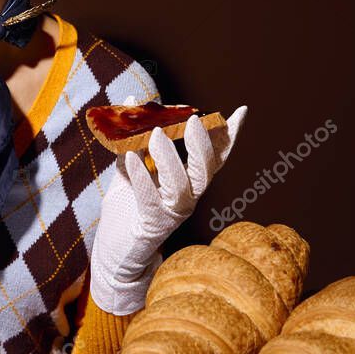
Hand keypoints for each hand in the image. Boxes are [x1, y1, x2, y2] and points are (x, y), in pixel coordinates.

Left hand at [89, 97, 247, 313]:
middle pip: (205, 171)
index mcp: (187, 181)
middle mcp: (187, 197)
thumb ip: (132, 139)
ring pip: (182, 187)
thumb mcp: (129, 167)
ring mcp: (171, 214)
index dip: (228, 137)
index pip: (213, 157)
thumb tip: (133, 103)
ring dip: (171, 159)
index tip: (240, 112)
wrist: (114, 251)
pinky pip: (150, 201)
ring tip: (157, 133)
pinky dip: (143, 178)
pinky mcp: (151, 226)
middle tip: (194, 119)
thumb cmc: (127, 207)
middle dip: (203, 145)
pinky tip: (131, 158)